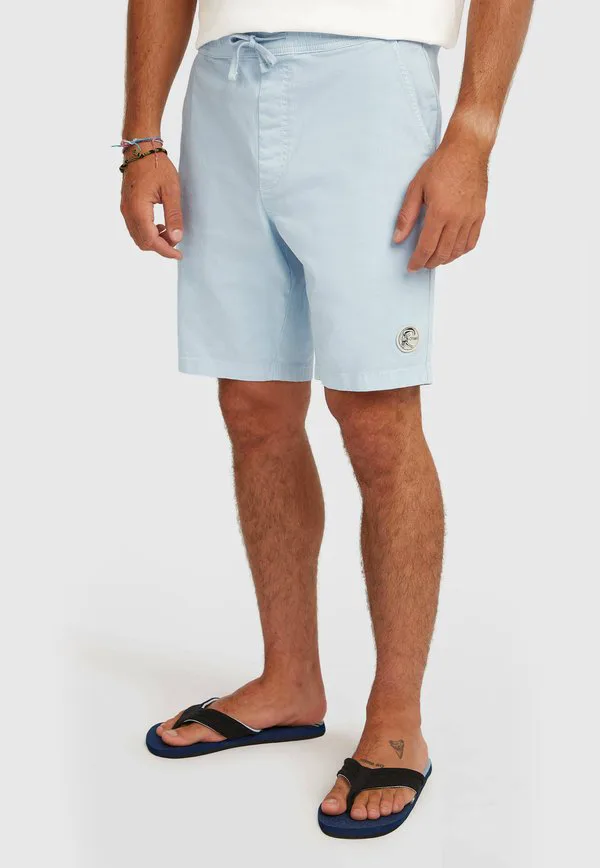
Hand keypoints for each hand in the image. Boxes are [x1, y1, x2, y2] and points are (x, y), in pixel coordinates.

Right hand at [120, 151, 182, 259]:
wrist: (140, 150)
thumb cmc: (157, 166)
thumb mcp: (171, 190)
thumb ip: (174, 215)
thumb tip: (176, 238)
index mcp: (138, 209)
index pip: (151, 240)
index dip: (166, 251)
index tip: (179, 254)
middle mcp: (128, 212)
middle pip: (143, 243)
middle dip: (160, 246)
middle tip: (176, 240)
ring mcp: (125, 210)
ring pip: (138, 237)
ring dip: (154, 240)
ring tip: (169, 231)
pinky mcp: (126, 207)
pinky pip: (135, 229)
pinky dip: (148, 233)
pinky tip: (160, 225)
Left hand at [393, 133, 488, 270]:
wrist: (468, 151)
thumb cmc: (441, 165)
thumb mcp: (416, 187)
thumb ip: (406, 216)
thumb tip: (398, 238)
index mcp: (440, 212)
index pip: (427, 247)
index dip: (418, 261)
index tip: (412, 267)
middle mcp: (457, 218)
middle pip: (443, 253)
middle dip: (430, 262)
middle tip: (421, 264)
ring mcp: (471, 218)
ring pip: (457, 250)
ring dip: (444, 259)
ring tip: (434, 259)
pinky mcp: (480, 215)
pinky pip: (471, 242)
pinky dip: (460, 251)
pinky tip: (452, 251)